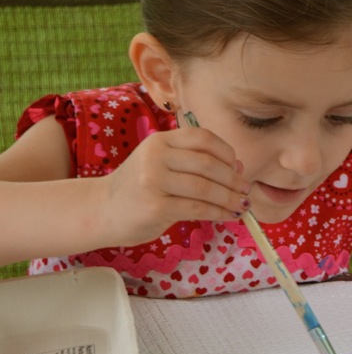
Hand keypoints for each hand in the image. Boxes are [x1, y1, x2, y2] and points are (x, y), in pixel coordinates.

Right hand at [98, 127, 250, 245]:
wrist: (101, 210)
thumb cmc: (139, 188)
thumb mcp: (161, 164)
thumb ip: (193, 161)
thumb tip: (238, 167)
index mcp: (160, 141)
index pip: (202, 138)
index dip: (226, 152)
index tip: (238, 167)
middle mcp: (156, 156)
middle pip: (208, 164)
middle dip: (233, 179)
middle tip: (246, 190)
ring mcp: (153, 180)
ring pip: (206, 188)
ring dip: (229, 198)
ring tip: (242, 205)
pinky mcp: (155, 206)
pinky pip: (197, 208)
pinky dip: (218, 212)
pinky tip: (228, 215)